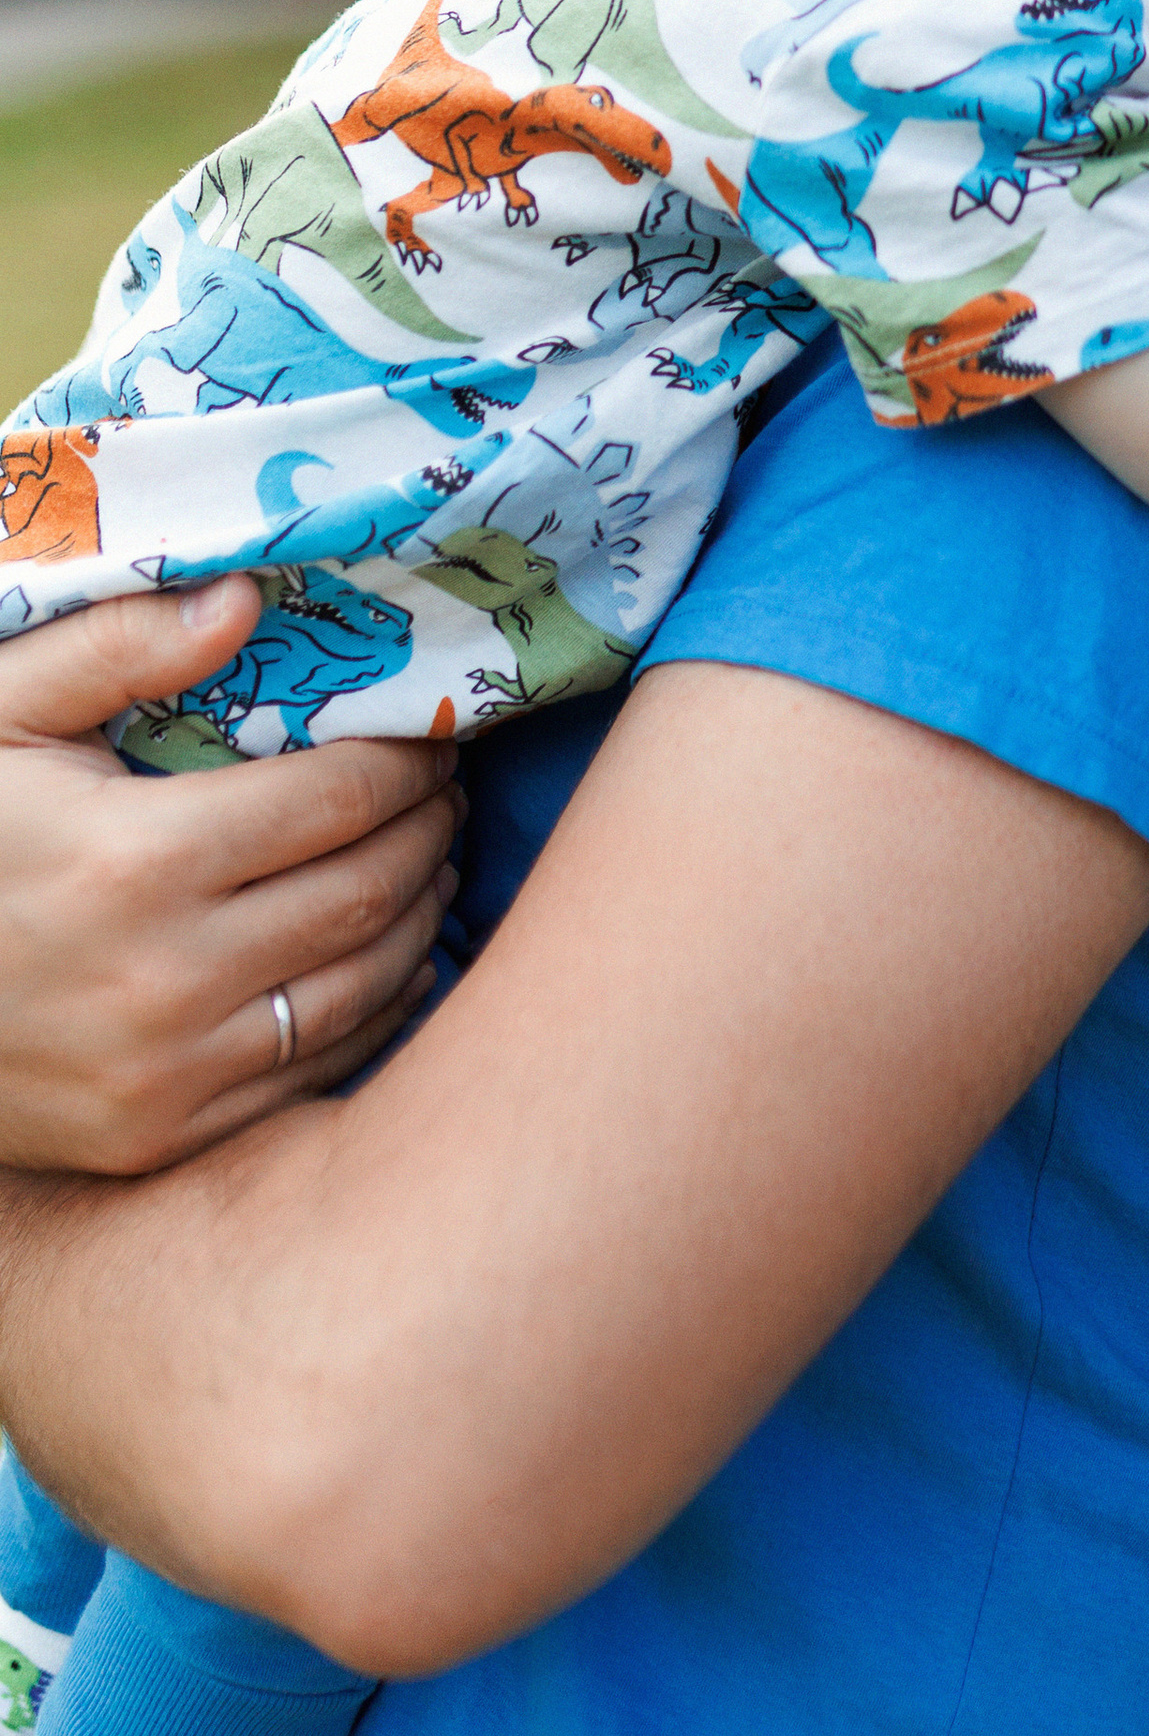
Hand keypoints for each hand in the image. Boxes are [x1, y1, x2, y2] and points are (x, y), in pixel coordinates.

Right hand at [0, 579, 459, 1173]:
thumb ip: (117, 649)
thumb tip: (246, 598)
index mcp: (134, 863)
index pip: (340, 799)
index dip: (407, 759)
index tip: (431, 732)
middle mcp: (165, 981)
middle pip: (369, 889)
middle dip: (428, 829)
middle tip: (444, 790)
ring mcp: (168, 1074)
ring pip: (364, 983)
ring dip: (421, 913)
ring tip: (430, 860)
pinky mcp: (163, 1138)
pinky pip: (320, 1070)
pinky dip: (378, 1005)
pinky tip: (388, 954)